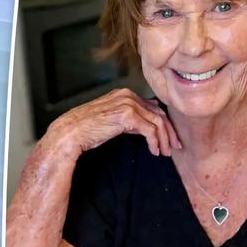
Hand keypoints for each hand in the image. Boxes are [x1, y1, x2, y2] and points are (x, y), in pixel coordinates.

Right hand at [46, 88, 181, 158]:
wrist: (72, 131)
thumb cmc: (87, 128)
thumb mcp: (111, 119)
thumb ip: (128, 119)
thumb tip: (144, 128)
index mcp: (125, 94)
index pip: (153, 106)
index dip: (164, 123)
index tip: (169, 138)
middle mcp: (129, 95)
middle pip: (159, 112)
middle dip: (169, 131)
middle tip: (175, 146)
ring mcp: (128, 104)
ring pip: (158, 121)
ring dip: (164, 139)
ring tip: (165, 152)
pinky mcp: (127, 116)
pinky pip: (150, 130)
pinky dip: (155, 142)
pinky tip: (154, 151)